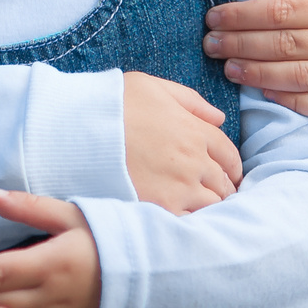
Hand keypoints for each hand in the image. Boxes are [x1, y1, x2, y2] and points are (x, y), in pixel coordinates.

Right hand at [121, 72, 241, 211]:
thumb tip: (218, 118)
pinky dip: (191, 219)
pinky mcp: (162, 208)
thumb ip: (190, 100)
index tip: (225, 173)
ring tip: (198, 206)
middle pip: (224, 182)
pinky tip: (181, 215)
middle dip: (221, 186)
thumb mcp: (151, 87)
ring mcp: (180, 187)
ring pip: (214, 204)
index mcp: (194, 131)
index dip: (230, 165)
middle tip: (212, 191)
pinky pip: (191, 221)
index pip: (229, 154)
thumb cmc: (111, 104)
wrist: (78, 130)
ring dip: (209, 205)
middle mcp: (194, 161)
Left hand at [203, 0, 307, 120]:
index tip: (213, 17)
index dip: (244, 15)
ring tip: (227, 67)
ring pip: (298, 77)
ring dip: (256, 74)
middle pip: (286, 46)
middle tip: (210, 44)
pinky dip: (288, 100)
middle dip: (241, 45)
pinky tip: (262, 91)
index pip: (284, 11)